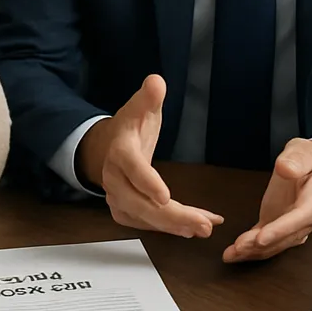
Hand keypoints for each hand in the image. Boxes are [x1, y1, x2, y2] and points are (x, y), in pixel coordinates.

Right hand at [77, 75, 223, 237]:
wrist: (105, 148)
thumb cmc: (129, 127)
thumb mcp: (139, 107)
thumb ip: (149, 96)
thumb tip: (156, 82)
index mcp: (121, 153)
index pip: (133, 170)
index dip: (148, 184)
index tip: (166, 197)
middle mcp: (116, 180)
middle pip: (141, 204)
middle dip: (172, 217)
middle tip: (203, 224)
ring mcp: (118, 198)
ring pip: (146, 218)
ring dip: (176, 226)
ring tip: (206, 228)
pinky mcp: (125, 211)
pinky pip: (147, 224)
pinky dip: (171, 228)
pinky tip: (194, 228)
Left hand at [223, 139, 311, 262]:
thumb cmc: (308, 158)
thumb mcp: (304, 151)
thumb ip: (296, 159)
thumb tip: (285, 168)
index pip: (300, 218)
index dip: (281, 230)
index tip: (261, 237)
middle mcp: (306, 219)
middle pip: (285, 237)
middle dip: (262, 245)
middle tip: (239, 247)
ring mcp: (291, 226)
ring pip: (274, 244)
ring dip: (253, 251)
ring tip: (231, 254)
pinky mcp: (277, 226)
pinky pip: (265, 241)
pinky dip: (250, 249)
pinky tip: (233, 254)